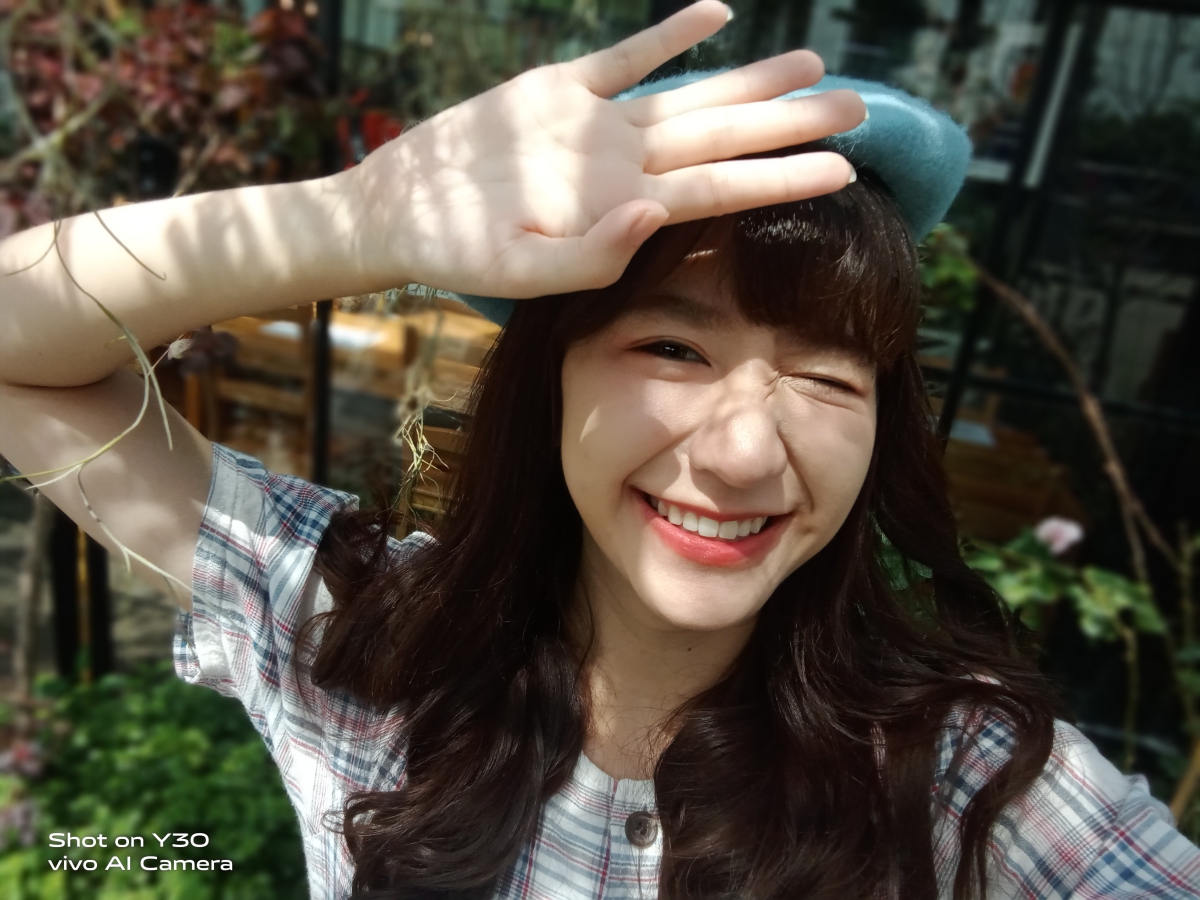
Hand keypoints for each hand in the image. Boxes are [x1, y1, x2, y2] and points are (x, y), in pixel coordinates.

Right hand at [350, 0, 864, 299]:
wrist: (400, 212)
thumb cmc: (456, 252)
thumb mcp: (519, 269)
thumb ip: (590, 253)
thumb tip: (654, 211)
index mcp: (622, 208)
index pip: (719, 191)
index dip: (780, 179)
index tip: (843, 171)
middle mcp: (622, 165)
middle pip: (722, 138)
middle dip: (790, 124)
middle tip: (862, 107)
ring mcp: (595, 125)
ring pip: (689, 96)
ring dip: (750, 80)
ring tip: (814, 64)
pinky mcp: (558, 88)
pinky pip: (625, 56)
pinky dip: (668, 35)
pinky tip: (717, 13)